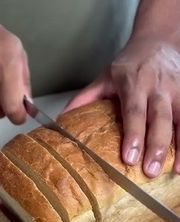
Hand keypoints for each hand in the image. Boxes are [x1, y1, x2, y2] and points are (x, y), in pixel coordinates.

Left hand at [64, 36, 179, 176]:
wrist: (158, 41)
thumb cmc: (129, 64)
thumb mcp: (105, 76)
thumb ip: (86, 97)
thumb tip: (62, 119)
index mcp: (133, 83)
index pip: (133, 111)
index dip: (132, 134)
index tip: (128, 157)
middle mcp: (157, 87)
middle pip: (160, 118)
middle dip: (156, 145)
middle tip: (150, 170)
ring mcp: (176, 90)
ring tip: (176, 170)